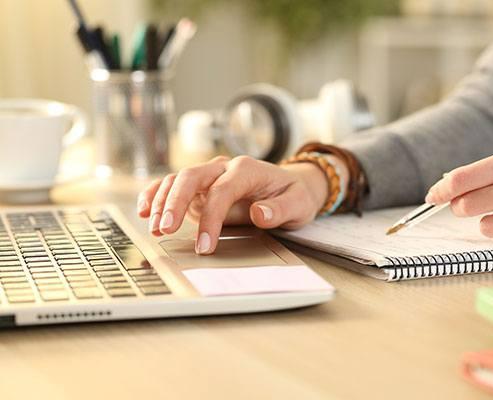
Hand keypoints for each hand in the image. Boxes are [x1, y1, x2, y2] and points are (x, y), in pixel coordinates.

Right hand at [137, 155, 331, 254]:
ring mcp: (210, 177)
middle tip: (165, 229)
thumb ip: (280, 209)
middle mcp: (224, 168)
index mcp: (247, 169)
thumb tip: (258, 214)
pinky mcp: (201, 188)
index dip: (211, 218)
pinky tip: (145, 209)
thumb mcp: (298, 204)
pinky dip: (157, 194)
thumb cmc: (294, 195)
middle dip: (174, 202)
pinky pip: (174, 186)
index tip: (205, 245)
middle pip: (191, 177)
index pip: (222, 191)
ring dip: (162, 201)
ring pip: (178, 180)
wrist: (291, 186)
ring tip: (154, 226)